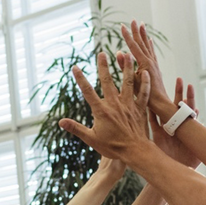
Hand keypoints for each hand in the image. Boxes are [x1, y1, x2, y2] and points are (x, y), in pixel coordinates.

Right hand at [58, 49, 151, 163]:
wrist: (135, 151)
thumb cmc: (112, 147)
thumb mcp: (91, 139)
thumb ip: (76, 128)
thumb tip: (60, 122)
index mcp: (102, 111)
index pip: (88, 92)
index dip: (80, 79)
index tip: (75, 67)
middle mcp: (115, 104)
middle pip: (108, 81)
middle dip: (104, 66)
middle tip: (102, 53)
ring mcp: (128, 105)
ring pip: (127, 82)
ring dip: (126, 67)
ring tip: (126, 54)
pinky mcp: (139, 108)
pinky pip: (143, 93)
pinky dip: (144, 83)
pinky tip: (144, 72)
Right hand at [124, 22, 175, 117]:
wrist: (161, 104)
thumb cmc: (146, 96)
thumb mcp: (133, 82)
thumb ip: (126, 67)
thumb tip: (120, 52)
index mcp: (144, 63)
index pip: (133, 46)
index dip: (127, 36)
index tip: (121, 26)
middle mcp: (151, 61)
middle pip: (142, 42)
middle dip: (137, 31)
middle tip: (133, 20)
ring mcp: (154, 64)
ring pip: (148, 46)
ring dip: (144, 35)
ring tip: (142, 25)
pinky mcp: (156, 68)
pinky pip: (152, 53)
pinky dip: (150, 45)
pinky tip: (150, 42)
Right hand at [151, 79, 205, 169]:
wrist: (176, 171)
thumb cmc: (189, 160)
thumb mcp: (199, 147)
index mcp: (186, 126)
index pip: (188, 108)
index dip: (189, 97)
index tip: (190, 85)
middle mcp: (176, 125)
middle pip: (176, 105)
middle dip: (178, 93)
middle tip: (179, 80)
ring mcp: (166, 129)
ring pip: (163, 111)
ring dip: (163, 100)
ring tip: (160, 87)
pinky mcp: (157, 136)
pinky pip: (152, 123)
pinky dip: (150, 113)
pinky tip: (147, 103)